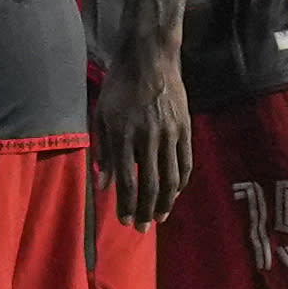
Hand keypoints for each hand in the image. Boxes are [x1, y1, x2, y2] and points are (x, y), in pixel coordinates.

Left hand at [95, 35, 193, 231]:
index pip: (127, 180)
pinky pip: (185, 163)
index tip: (125, 222)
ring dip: (166, 202)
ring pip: (171, 178)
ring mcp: (170, 133)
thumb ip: (102, 151)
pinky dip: (180, 183)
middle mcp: (148, 138)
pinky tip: (174, 194)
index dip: (127, 205)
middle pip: (151, 185)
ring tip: (159, 217)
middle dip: (146, 211)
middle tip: (143, 229)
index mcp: (124, 135)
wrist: (150, 59)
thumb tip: (103, 185)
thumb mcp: (102, 116)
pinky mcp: (186, 128)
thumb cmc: (119, 87)